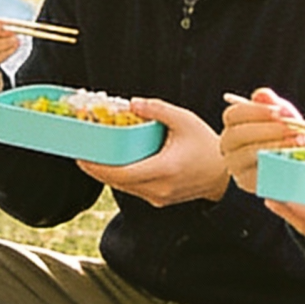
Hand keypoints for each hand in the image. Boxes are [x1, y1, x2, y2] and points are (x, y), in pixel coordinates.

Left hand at [83, 100, 230, 205]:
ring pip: (123, 188)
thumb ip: (157, 110)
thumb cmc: (205, 144)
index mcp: (164, 169)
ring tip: (92, 157)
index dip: (97, 167)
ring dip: (106, 175)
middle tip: (80, 155)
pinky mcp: (159, 200)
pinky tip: (113, 164)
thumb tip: (132, 103)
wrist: (224, 173)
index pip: (121, 173)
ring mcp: (159, 197)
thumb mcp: (184, 120)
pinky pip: (133, 189)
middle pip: (117, 182)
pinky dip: (121, 177)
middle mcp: (159, 188)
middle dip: (96, 170)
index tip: (81, 157)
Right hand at [219, 87, 304, 193]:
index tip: (278, 112)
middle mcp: (228, 146)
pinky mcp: (248, 183)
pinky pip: (258, 174)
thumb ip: (272, 104)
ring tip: (297, 144)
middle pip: (236, 135)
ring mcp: (235, 166)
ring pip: (247, 155)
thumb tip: (262, 95)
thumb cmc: (282, 135)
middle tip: (291, 129)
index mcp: (233, 125)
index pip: (233, 114)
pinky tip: (293, 160)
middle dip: (266, 130)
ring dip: (274, 147)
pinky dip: (277, 165)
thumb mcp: (280, 117)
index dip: (255, 111)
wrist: (289, 163)